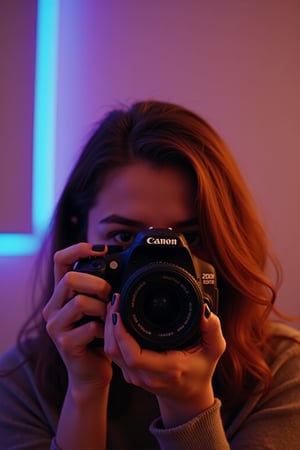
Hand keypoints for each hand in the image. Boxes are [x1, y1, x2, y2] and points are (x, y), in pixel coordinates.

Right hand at [42, 243, 112, 393]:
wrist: (92, 373)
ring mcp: (55, 326)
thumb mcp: (98, 306)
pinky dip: (105, 328)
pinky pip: (90, 327)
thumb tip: (120, 262)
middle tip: (111, 295)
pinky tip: (108, 333)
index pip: (60, 260)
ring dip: (103, 307)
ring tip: (110, 316)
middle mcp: (53, 307)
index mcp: (61, 294)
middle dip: (98, 284)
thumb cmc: (98, 336)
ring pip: (79, 302)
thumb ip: (100, 287)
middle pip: (70, 279)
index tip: (102, 250)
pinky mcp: (65, 344)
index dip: (79, 249)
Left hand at [104, 294, 225, 426]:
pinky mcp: (130, 374)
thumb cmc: (201, 371)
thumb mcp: (214, 350)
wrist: (189, 398)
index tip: (120, 311)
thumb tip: (204, 311)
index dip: (121, 333)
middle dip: (111, 324)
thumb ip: (213, 329)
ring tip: (114, 305)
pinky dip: (110, 336)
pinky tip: (115, 319)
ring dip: (108, 328)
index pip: (133, 354)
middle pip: (115, 350)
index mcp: (167, 368)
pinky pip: (113, 354)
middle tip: (116, 299)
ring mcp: (136, 376)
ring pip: (111, 352)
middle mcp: (147, 375)